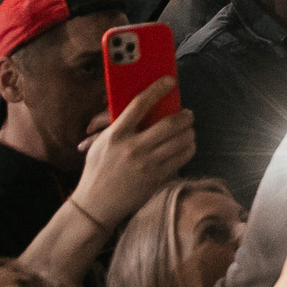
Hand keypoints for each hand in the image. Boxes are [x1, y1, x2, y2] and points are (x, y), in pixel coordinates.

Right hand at [70, 78, 197, 227]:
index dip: (157, 89)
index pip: (139, 104)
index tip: (169, 81)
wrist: (96, 204)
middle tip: (188, 114)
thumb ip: (119, 125)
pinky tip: (186, 145)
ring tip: (188, 130)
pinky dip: (188, 148)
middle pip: (169, 124)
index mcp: (115, 135)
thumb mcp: (102, 143)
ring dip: (189, 132)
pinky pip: (181, 158)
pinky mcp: (156, 178)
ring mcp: (146, 164)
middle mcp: (132, 148)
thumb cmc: (98, 169)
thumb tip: (142, 106)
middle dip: (185, 116)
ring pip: (180, 141)